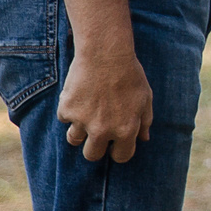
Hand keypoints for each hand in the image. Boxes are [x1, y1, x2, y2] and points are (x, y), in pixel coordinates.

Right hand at [59, 47, 153, 162]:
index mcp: (125, 130)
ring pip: (74, 140)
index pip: (121, 157)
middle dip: (95, 146)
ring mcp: (82, 121)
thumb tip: (144, 139)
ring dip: (79, 130)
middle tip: (96, 131)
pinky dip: (70, 110)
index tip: (115, 143)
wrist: (105, 53)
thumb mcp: (145, 97)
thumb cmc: (130, 74)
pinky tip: (79, 94)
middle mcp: (102, 130)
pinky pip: (65, 118)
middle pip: (92, 155)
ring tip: (86, 112)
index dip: (118, 150)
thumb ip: (145, 121)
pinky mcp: (66, 110)